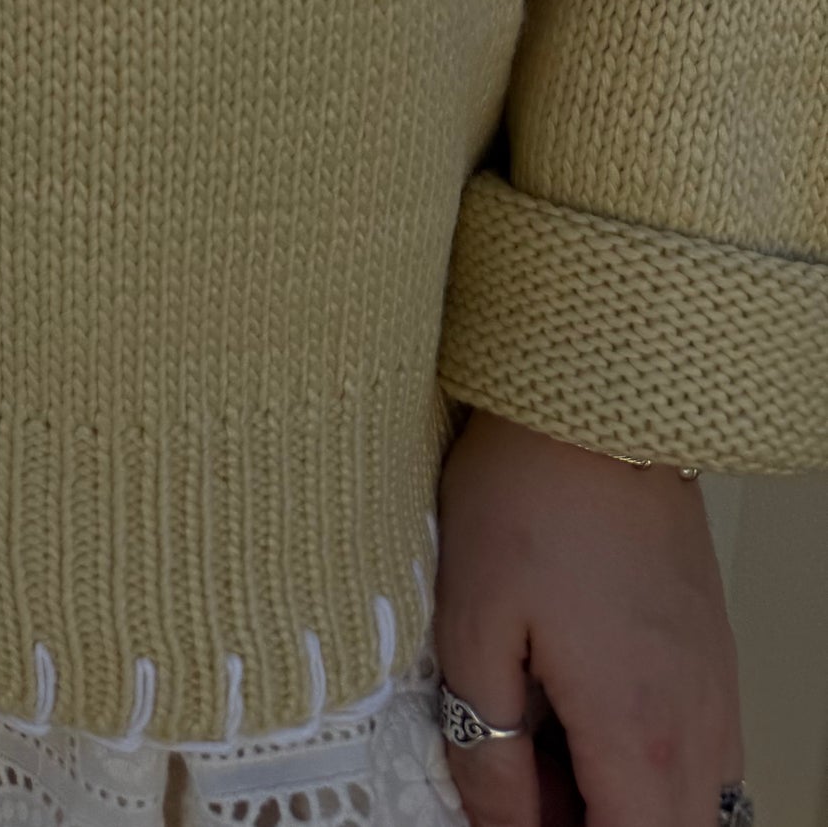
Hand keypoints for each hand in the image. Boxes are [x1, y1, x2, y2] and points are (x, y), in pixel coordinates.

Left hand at [435, 407, 742, 825]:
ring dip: (619, 797)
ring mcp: (713, 687)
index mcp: (637, 730)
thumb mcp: (474, 625)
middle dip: (593, 826)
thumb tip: (497, 822)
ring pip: (686, 798)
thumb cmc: (532, 494)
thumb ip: (487, 744)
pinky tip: (577, 702)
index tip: (516, 824)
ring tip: (540, 739)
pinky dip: (642, 755)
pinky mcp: (710, 653)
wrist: (599, 403)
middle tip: (522, 784)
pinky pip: (695, 747)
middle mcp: (696, 722)